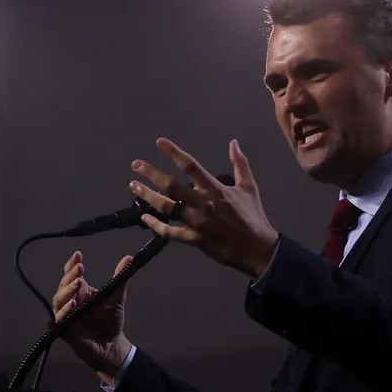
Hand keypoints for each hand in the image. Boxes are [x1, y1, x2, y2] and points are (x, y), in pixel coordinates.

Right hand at [51, 251, 134, 379]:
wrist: (111, 345)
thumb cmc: (110, 321)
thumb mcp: (116, 298)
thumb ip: (120, 278)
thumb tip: (128, 257)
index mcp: (81, 291)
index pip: (72, 274)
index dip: (72, 265)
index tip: (78, 255)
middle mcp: (70, 300)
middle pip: (64, 285)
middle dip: (70, 276)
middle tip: (79, 269)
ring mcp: (66, 314)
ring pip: (59, 300)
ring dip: (67, 291)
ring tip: (77, 284)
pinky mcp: (65, 328)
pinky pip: (60, 318)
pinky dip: (65, 311)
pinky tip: (73, 305)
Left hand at [129, 137, 279, 278]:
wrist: (257, 249)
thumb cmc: (253, 216)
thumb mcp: (249, 187)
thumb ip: (240, 164)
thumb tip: (233, 143)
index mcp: (215, 189)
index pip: (190, 166)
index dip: (173, 153)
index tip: (159, 143)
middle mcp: (202, 204)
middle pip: (171, 186)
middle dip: (151, 174)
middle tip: (135, 165)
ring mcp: (196, 223)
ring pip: (166, 208)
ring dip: (147, 196)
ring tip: (134, 186)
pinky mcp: (193, 240)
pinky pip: (170, 233)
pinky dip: (155, 225)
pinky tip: (144, 217)